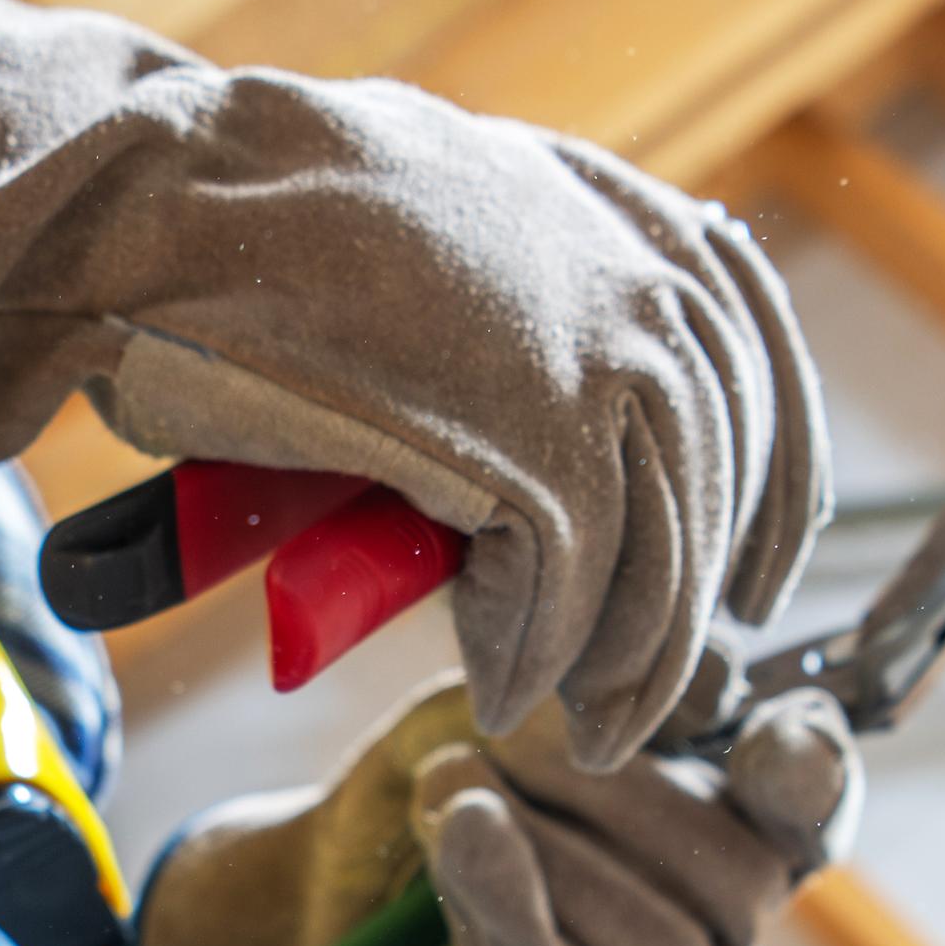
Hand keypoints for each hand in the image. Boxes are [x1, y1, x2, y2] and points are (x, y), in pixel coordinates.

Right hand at [0, 0, 827, 768]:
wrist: (171, 215)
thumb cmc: (254, 241)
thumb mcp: (434, 247)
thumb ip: (523, 312)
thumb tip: (576, 435)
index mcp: (627, 217)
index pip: (761, 367)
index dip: (773, 492)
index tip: (760, 583)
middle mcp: (644, 280)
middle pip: (716, 487)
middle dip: (686, 617)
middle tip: (633, 708)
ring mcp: (605, 361)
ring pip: (659, 561)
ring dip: (616, 668)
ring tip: (574, 730)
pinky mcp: (541, 448)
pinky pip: (569, 597)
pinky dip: (534, 665)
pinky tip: (500, 694)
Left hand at [134, 663, 859, 945]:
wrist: (294, 898)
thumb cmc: (426, 792)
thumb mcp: (505, 705)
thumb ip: (608, 691)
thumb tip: (719, 684)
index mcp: (709, 836)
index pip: (813, 823)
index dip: (816, 786)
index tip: (774, 736)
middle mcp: (690, 941)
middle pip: (735, 886)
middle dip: (613, 799)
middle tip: (489, 747)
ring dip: (531, 855)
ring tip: (440, 801)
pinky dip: (499, 920)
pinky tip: (450, 859)